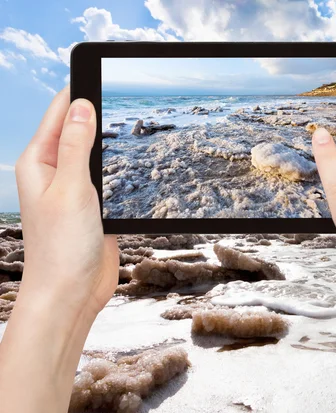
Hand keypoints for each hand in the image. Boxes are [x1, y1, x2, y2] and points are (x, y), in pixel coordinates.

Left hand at [15, 87, 117, 317]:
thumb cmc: (61, 247)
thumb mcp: (70, 189)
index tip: (101, 71)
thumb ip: (76, 147)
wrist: (70, 293)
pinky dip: (121, 166)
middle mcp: (55, 171)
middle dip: (100, 112)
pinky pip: (108, 176)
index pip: (59, 113)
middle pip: (79, 129)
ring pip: (97, 152)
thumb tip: (81, 105)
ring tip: (137, 121)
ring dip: (113, 140)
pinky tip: (137, 160)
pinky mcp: (94, 205)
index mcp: (40, 162)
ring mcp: (76, 189)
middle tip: (129, 95)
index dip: (79, 90)